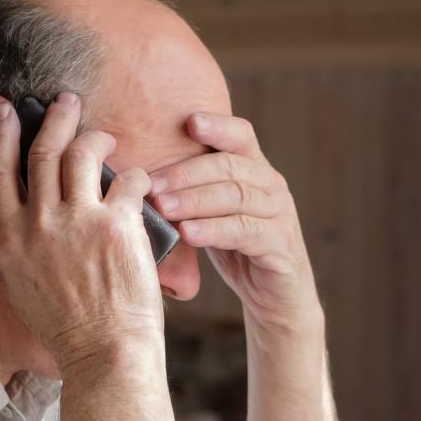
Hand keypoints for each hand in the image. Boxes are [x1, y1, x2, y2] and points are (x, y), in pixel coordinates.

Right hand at [0, 93, 163, 370]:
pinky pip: (129, 180)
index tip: (4, 110)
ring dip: (96, 135)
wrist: (103, 354)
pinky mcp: (117, 226)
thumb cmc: (63, 326)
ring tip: (106, 135)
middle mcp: (38, 223)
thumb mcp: (16, 284)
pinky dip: (136, 176)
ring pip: (83, 152)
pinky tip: (140, 182)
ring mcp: (77, 221)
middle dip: (55, 116)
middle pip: (43, 148)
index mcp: (8, 237)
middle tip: (66, 101)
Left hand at [148, 113, 321, 334]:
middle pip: (229, 165)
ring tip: (163, 207)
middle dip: (186, 172)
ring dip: (195, 199)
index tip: (188, 121)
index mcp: (256, 171)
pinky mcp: (281, 246)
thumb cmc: (237, 253)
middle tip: (151, 184)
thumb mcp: (214, 215)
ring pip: (236, 195)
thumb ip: (193, 193)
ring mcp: (280, 215)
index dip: (217, 125)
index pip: (241, 135)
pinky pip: (245, 231)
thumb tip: (139, 178)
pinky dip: (214, 230)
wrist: (276, 299)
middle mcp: (272, 186)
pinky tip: (188, 232)